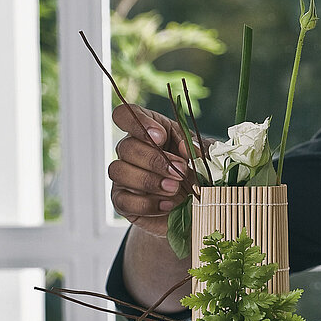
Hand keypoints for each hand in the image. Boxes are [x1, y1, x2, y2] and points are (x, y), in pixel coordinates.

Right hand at [109, 104, 197, 236]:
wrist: (196, 206)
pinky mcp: (122, 201)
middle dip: (154, 160)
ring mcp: (123, 176)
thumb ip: (197, 148)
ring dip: (148, 180)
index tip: (160, 137)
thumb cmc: (195, 173)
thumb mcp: (202, 155)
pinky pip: (124, 201)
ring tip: (174, 188)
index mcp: (147, 130)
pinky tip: (167, 205)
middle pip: (125, 147)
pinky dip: (147, 204)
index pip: (125, 114)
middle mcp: (130, 150)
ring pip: (119, 171)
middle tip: (180, 171)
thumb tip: (187, 147)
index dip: (137, 123)